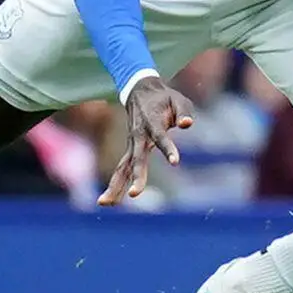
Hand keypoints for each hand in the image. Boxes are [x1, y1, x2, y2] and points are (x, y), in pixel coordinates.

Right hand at [98, 76, 193, 205]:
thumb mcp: (179, 100)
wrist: (139, 89)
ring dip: (115, 185)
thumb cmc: (164, 97)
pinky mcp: (130, 150)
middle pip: (136, 158)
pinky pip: (121, 169)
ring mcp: (132, 144)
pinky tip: (108, 201)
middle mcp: (138, 136)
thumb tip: (187, 125)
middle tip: (134, 194)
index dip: (168, 148)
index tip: (175, 161)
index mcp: (152, 122)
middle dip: (136, 176)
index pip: (160, 137)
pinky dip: (114, 184)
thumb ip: (184, 113)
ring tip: (106, 203)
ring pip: (123, 167)